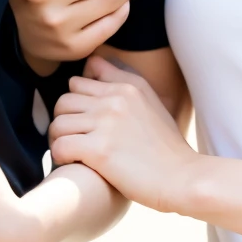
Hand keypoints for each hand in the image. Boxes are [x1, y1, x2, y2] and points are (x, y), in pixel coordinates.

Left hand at [49, 56, 198, 211]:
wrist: (183, 178)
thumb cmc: (166, 148)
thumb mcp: (151, 103)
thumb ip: (122, 82)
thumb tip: (92, 63)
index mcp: (128, 86)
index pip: (80, 80)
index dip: (77, 102)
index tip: (84, 120)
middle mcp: (116, 99)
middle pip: (64, 100)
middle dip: (65, 121)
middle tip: (74, 139)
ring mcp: (106, 123)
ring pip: (58, 122)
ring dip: (59, 140)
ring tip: (72, 153)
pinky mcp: (99, 149)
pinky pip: (60, 146)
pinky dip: (61, 157)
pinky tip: (74, 164)